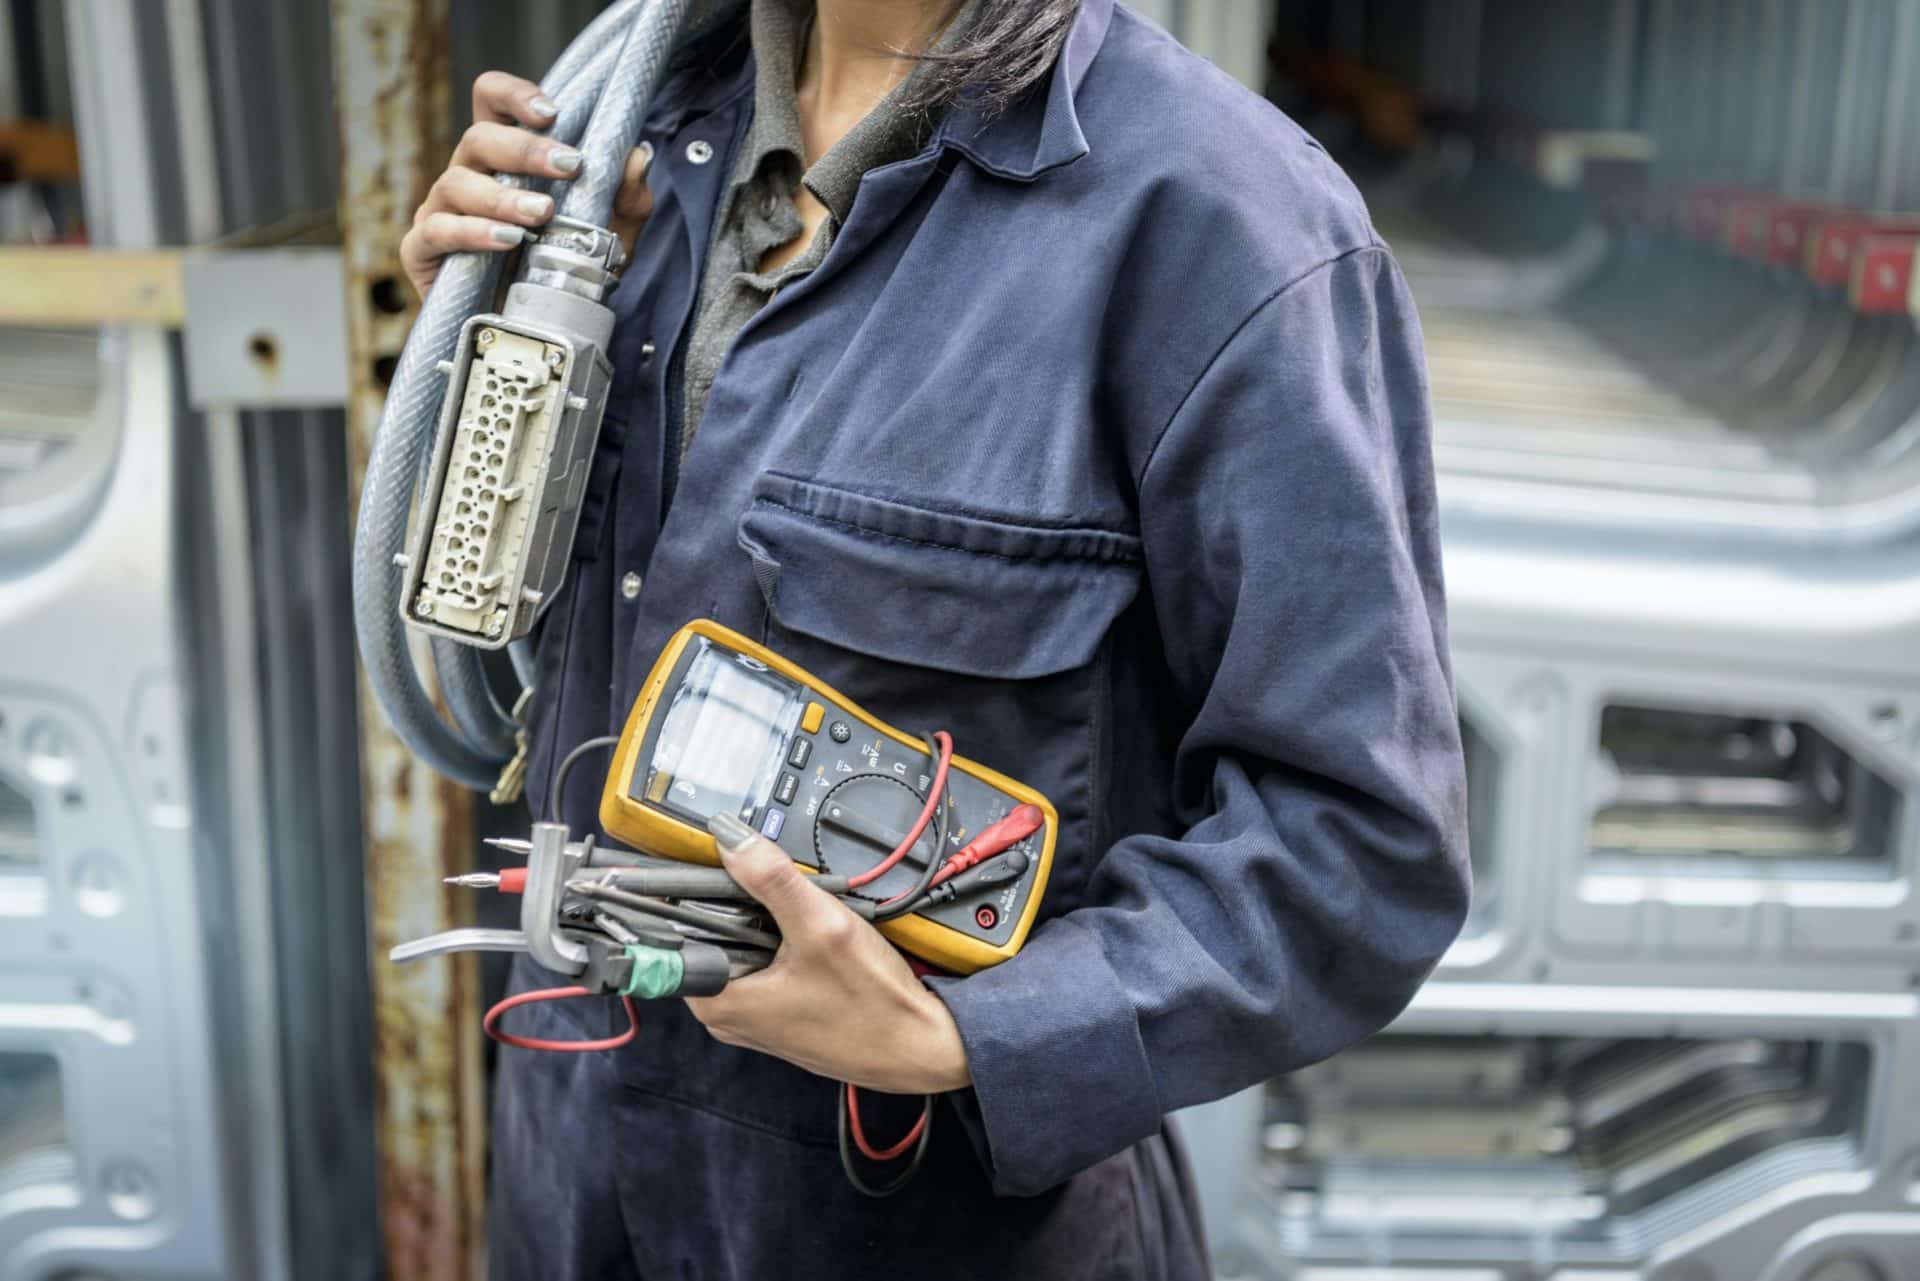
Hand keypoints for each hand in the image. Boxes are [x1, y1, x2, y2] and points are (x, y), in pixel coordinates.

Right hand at [400, 71, 656, 297]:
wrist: (531, 337)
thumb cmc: (563, 277)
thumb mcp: (609, 240)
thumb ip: (626, 201)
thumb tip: (637, 158)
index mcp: (502, 161)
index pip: (492, 103)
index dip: (513, 95)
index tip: (551, 112)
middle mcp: (468, 177)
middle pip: (478, 138)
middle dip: (525, 149)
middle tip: (568, 166)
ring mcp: (441, 212)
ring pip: (457, 183)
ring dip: (503, 196)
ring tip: (542, 214)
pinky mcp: (423, 252)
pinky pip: (436, 232)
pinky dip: (472, 233)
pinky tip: (507, 240)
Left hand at [685, 814, 972, 1094]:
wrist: (918, 1046)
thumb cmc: (871, 1003)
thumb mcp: (822, 927)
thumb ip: (772, 879)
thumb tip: (730, 838)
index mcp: (716, 999)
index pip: (671, 932)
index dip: (688, 890)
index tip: (711, 863)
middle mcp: (723, 1013)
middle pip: (706, 934)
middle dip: (737, 903)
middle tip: (778, 890)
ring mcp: (750, 1015)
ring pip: (737, 946)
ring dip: (763, 921)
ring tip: (803, 917)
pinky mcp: (774, 1012)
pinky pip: (761, 963)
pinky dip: (780, 942)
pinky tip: (812, 937)